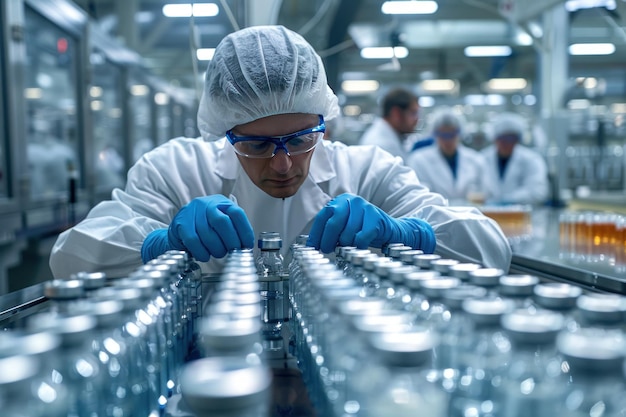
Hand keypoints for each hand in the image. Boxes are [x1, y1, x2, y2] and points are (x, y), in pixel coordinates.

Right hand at [141, 195, 253, 261]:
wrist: (178, 229)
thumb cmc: (204, 228)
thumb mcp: (220, 223)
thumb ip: (233, 230)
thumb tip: (246, 245)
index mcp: (221, 203)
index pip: (237, 214)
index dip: (245, 231)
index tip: (247, 245)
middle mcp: (206, 204)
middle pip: (223, 222)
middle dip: (230, 241)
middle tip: (232, 252)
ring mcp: (192, 212)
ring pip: (208, 233)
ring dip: (216, 249)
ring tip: (218, 253)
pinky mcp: (181, 224)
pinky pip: (194, 241)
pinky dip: (202, 252)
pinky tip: (205, 256)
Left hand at [306, 193, 435, 253]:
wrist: (393, 231)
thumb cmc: (366, 230)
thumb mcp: (346, 227)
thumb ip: (331, 231)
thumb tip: (313, 245)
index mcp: (341, 201)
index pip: (323, 217)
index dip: (316, 234)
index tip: (312, 247)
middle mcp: (352, 200)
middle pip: (333, 223)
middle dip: (327, 240)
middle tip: (327, 250)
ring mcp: (365, 207)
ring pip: (346, 233)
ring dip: (346, 244)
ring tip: (350, 246)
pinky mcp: (376, 217)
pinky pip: (360, 237)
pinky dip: (358, 246)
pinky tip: (361, 246)